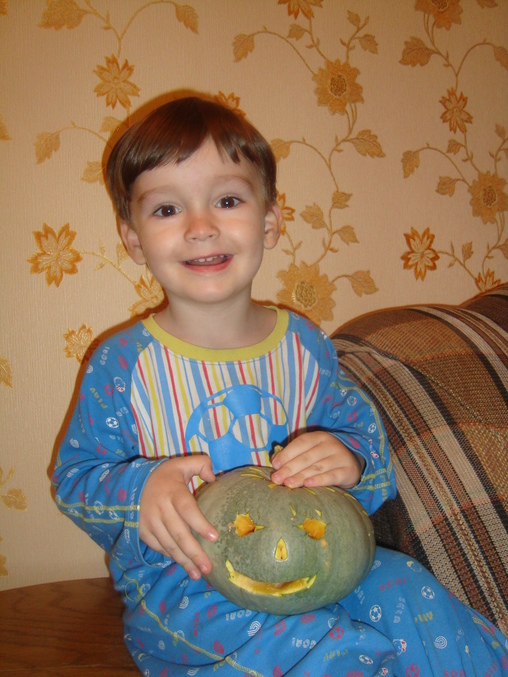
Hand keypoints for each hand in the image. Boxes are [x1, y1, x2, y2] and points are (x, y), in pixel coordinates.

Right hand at [139, 455, 217, 579]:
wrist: (133, 483)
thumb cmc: (165, 476)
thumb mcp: (181, 463)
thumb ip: (201, 464)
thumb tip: (213, 477)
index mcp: (172, 492)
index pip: (187, 510)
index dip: (200, 524)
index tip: (214, 537)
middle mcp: (160, 509)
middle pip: (179, 533)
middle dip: (194, 552)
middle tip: (208, 567)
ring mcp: (150, 522)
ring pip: (169, 545)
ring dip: (183, 561)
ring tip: (198, 574)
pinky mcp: (143, 532)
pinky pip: (159, 547)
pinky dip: (171, 556)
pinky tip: (183, 564)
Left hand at [270, 432, 364, 488]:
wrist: (351, 464)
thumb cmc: (324, 458)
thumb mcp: (310, 451)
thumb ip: (293, 454)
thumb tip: (275, 460)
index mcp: (318, 437)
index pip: (300, 443)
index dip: (287, 453)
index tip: (275, 465)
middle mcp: (330, 444)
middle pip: (306, 457)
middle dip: (289, 468)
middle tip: (277, 478)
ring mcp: (340, 457)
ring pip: (317, 467)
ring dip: (300, 476)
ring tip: (288, 484)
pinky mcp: (348, 470)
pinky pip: (332, 476)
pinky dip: (319, 480)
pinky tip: (308, 484)